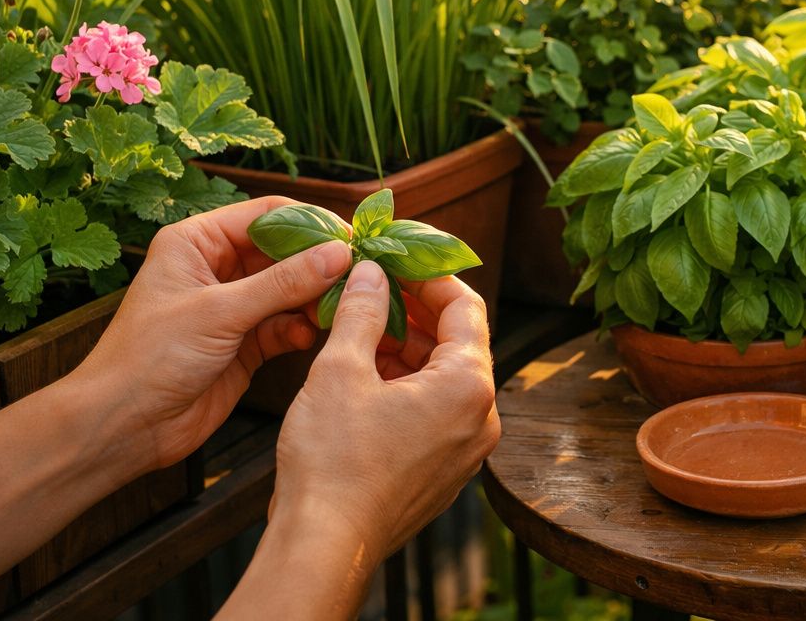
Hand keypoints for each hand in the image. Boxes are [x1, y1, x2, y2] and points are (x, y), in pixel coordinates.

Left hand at [69, 197, 351, 473]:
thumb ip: (283, 282)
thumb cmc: (151, 357)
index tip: (352, 238)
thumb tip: (340, 253)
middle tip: (359, 273)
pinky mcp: (244, 344)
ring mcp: (232, 307)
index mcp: (197, 242)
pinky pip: (285, 325)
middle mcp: (216, 268)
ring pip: (289, 290)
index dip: (310, 223)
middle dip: (318, 263)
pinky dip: (301, 328)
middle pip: (283, 251)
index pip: (266, 215)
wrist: (123, 426)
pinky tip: (312, 334)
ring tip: (340, 306)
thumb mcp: (219, 312)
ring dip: (314, 297)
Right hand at [272, 261, 500, 561]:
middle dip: (415, 312)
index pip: (465, 307)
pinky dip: (408, 385)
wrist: (324, 544)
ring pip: (445, 379)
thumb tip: (371, 274)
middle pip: (458, 343)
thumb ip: (362, 313)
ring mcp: (465, 450)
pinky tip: (367, 374)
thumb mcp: (341, 369)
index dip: (429, 277)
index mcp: (468, 386)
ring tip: (362, 328)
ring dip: (408, 349)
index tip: (397, 262)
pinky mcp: (444, 472)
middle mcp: (481, 419)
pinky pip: (436, 412)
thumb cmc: (333, 462)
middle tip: (375, 288)